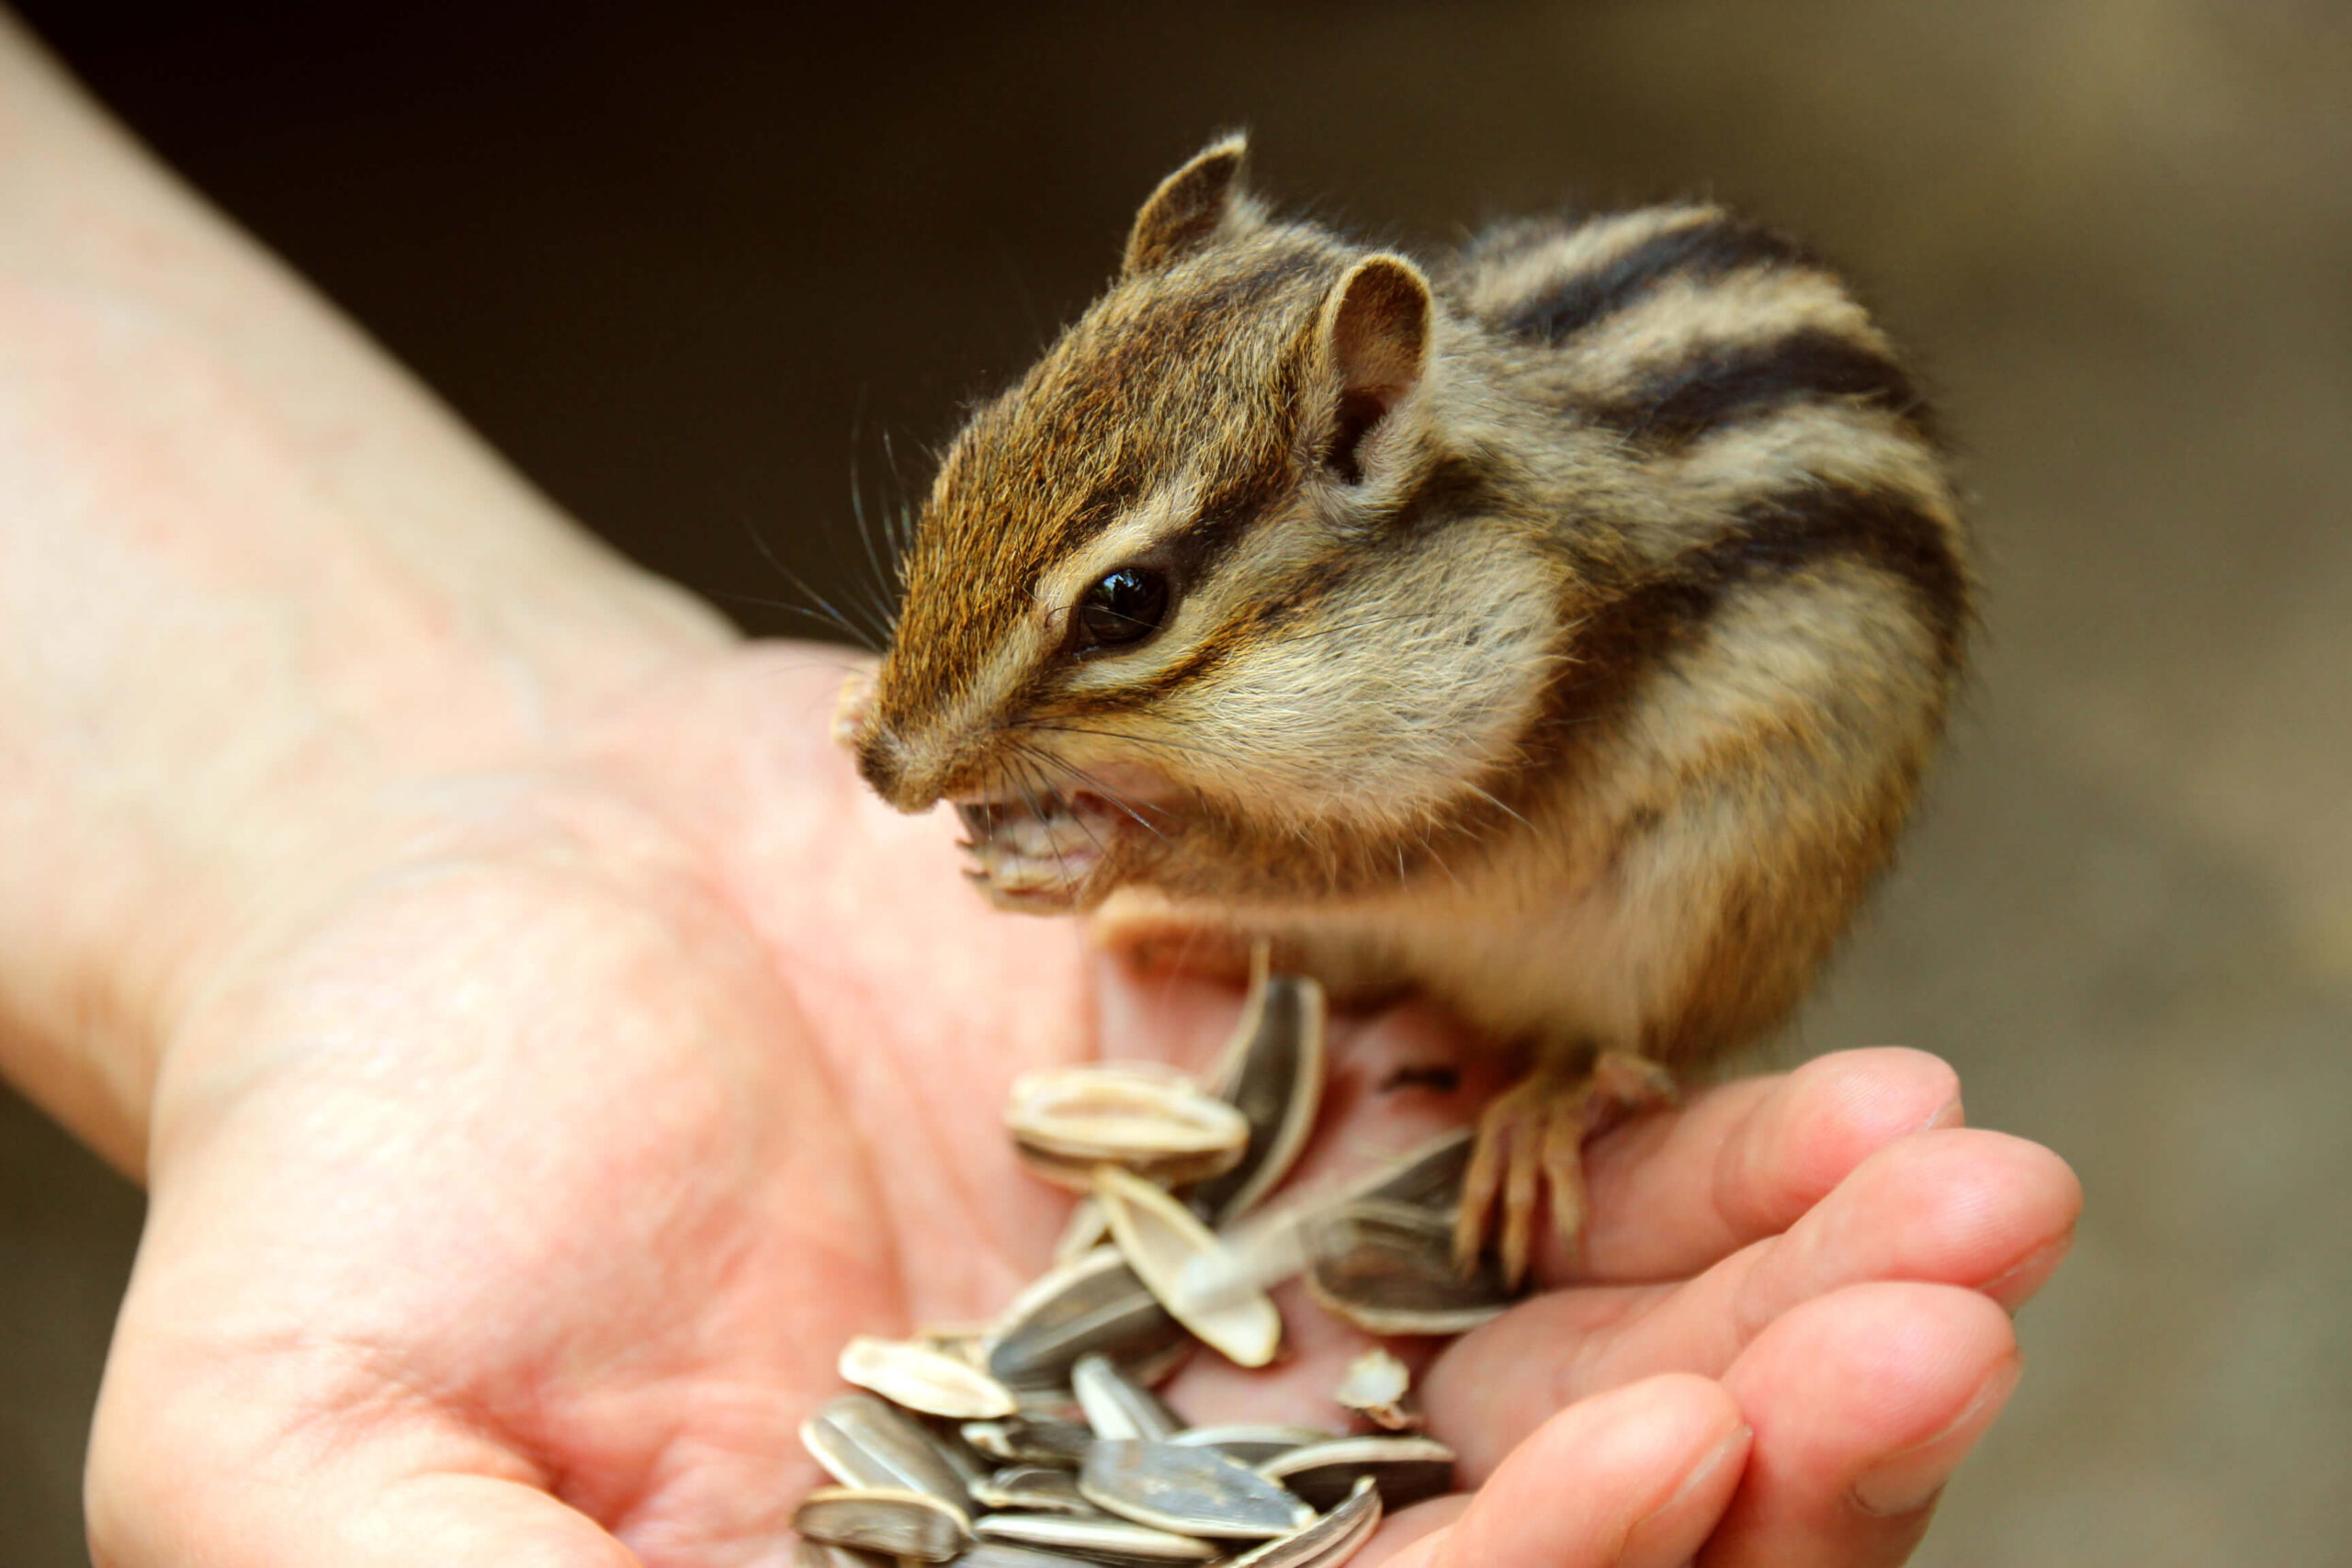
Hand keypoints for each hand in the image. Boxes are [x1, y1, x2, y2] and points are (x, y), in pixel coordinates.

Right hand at [85, 650, 2078, 1567]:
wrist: (457, 861)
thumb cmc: (363, 1162)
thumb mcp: (322, 1451)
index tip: (1676, 1470)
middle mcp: (1158, 1520)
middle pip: (1516, 1554)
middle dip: (1753, 1475)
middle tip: (1933, 1337)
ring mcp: (1256, 1312)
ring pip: (1582, 1364)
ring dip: (1791, 1301)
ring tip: (1973, 1211)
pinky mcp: (1298, 1109)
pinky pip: (1544, 1146)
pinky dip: (1707, 1136)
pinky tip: (1864, 1096)